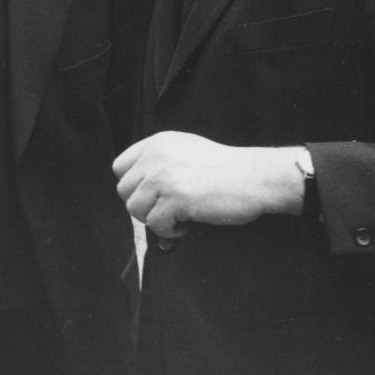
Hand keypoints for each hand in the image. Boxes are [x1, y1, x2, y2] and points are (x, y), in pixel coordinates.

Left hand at [112, 132, 305, 238]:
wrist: (255, 178)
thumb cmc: (225, 170)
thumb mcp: (187, 153)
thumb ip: (160, 169)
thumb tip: (139, 205)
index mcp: (158, 143)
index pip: (120, 166)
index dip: (132, 186)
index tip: (151, 196)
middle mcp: (156, 157)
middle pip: (124, 191)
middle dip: (143, 206)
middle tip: (167, 211)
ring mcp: (164, 177)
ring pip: (135, 209)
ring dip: (155, 220)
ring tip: (178, 220)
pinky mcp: (175, 198)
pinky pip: (155, 224)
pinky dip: (168, 231)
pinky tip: (186, 226)